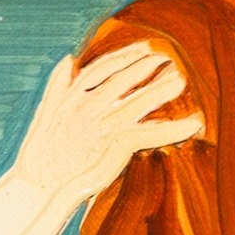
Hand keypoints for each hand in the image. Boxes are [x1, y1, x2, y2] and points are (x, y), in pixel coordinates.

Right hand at [14, 41, 203, 203]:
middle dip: (146, 66)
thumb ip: (57, 85)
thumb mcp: (45, 114)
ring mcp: (102, 127)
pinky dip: (173, 130)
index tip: (142, 48)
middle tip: (167, 57)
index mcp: (71, 99)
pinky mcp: (115, 147)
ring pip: (139, 102)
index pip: (101, 68)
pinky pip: (150, 134)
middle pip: (122, 80)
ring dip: (162, 90)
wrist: (40, 186)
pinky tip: (194, 125)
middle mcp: (88, 108)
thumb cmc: (41, 155)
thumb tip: (68, 59)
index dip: (123, 56)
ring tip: (180, 80)